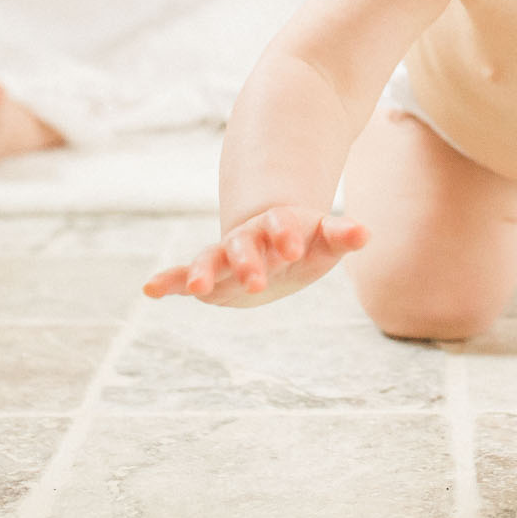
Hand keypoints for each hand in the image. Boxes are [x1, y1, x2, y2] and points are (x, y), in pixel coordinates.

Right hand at [143, 206, 368, 306]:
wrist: (274, 245)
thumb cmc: (305, 243)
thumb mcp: (325, 241)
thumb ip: (342, 235)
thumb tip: (367, 232)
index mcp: (278, 227)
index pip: (281, 228)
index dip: (286, 235)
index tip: (293, 247)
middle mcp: (248, 239)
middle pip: (244, 246)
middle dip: (248, 262)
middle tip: (257, 281)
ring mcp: (225, 256)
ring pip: (211, 259)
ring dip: (203, 272)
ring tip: (195, 287)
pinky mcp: (210, 275)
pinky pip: (183, 276)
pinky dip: (167, 281)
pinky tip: (149, 290)